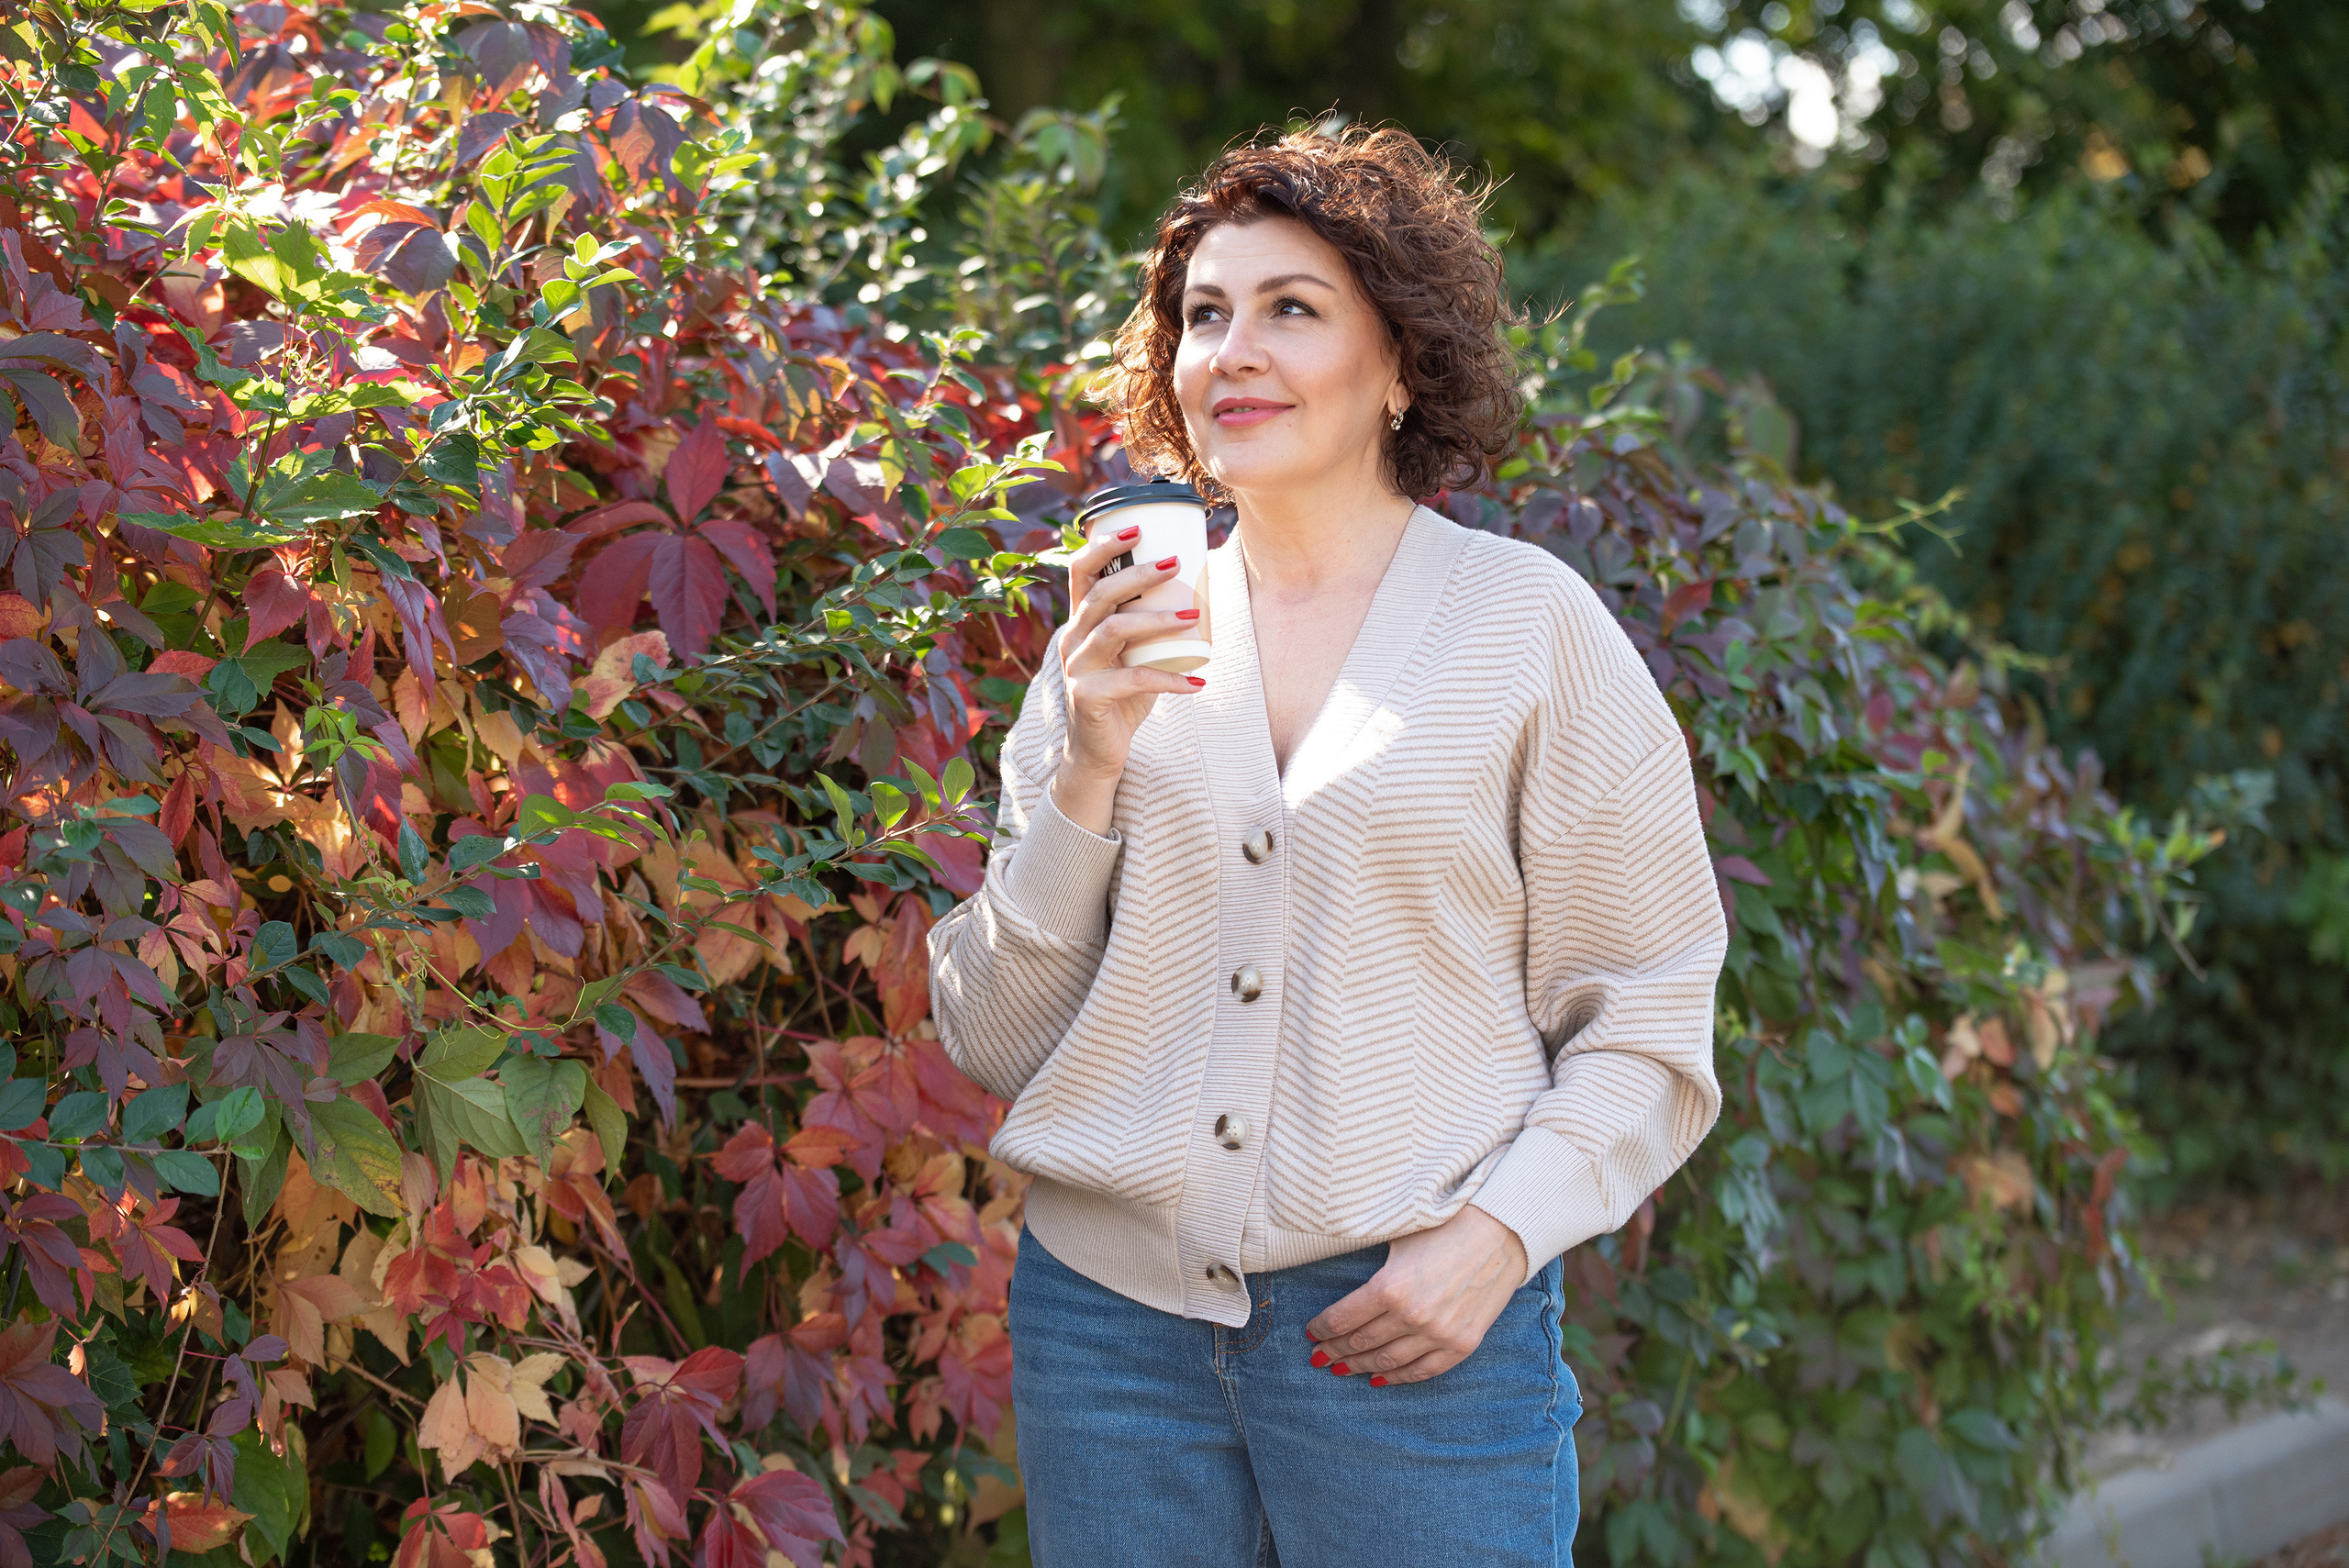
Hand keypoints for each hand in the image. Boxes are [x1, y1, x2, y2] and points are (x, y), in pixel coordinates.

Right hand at [1049, 525, 1204, 833]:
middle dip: (1138, 574)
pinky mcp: (1088, 698)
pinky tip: (1197, 684)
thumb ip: (1147, 626)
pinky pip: (1132, 681)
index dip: (1103, 545)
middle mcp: (1072, 639)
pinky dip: (1170, 680)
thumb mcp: (1132, 654)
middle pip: (1100, 594)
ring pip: (1114, 630)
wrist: (1098, 751)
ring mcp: (1076, 669)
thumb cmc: (1121, 695)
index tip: (1138, 528)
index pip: (1080, 571)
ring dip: (1157, 619)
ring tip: (1193, 615)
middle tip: (1175, 563)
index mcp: (1080, 622)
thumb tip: (1198, 591)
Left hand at [1304, 1205, 1528, 1385]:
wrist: (1503, 1233)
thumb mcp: (1398, 1238)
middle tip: (1318, 1356)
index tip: (1311, 1332)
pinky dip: (1397, 1377)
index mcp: (1390, 1287)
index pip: (1342, 1318)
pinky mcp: (1462, 1345)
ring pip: (1387, 1362)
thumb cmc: (1446, 1226)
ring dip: (1359, 1367)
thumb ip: (1370, 1266)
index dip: (1321, 1329)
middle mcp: (1412, 1317)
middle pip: (1360, 1343)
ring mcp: (1438, 1335)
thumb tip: (1338, 1281)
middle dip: (1334, 1351)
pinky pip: (1422, 1371)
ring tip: (1340, 1368)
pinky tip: (1379, 1379)